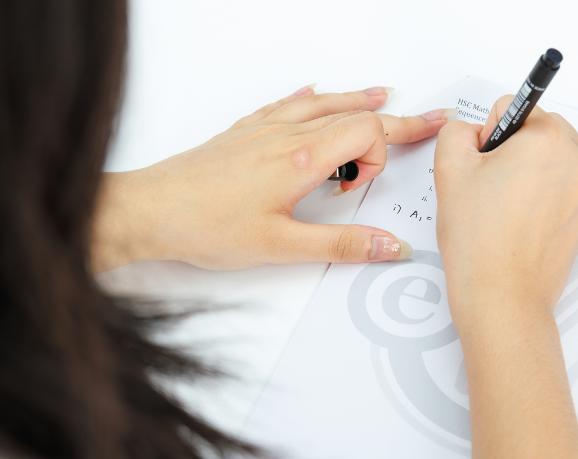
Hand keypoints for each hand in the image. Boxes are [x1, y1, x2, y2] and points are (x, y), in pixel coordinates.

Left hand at [92, 85, 452, 271]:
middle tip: (428, 119)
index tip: (371, 183)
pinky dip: (311, 98)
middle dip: (396, 120)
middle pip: (352, 115)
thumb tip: (389, 246)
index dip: (383, 154)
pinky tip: (312, 93)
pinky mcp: (243, 134)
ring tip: (382, 96)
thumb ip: (343, 244)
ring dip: (356, 100)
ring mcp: (262, 131)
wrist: (149, 210)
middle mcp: (284, 136)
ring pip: (322, 103)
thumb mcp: (282, 246)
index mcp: (300, 160)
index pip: (366, 134)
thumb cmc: (204, 226)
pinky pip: (286, 103)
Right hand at [433, 96, 577, 328]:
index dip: (488, 134)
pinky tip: (517, 225)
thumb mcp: (450, 169)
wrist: (502, 297)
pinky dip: (539, 199)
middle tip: (489, 189)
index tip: (483, 164)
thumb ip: (458, 132)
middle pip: (537, 132)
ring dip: (526, 174)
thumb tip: (474, 133)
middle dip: (511, 151)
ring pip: (549, 162)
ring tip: (502, 210)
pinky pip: (559, 190)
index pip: (512, 108)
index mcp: (549, 138)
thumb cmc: (479, 239)